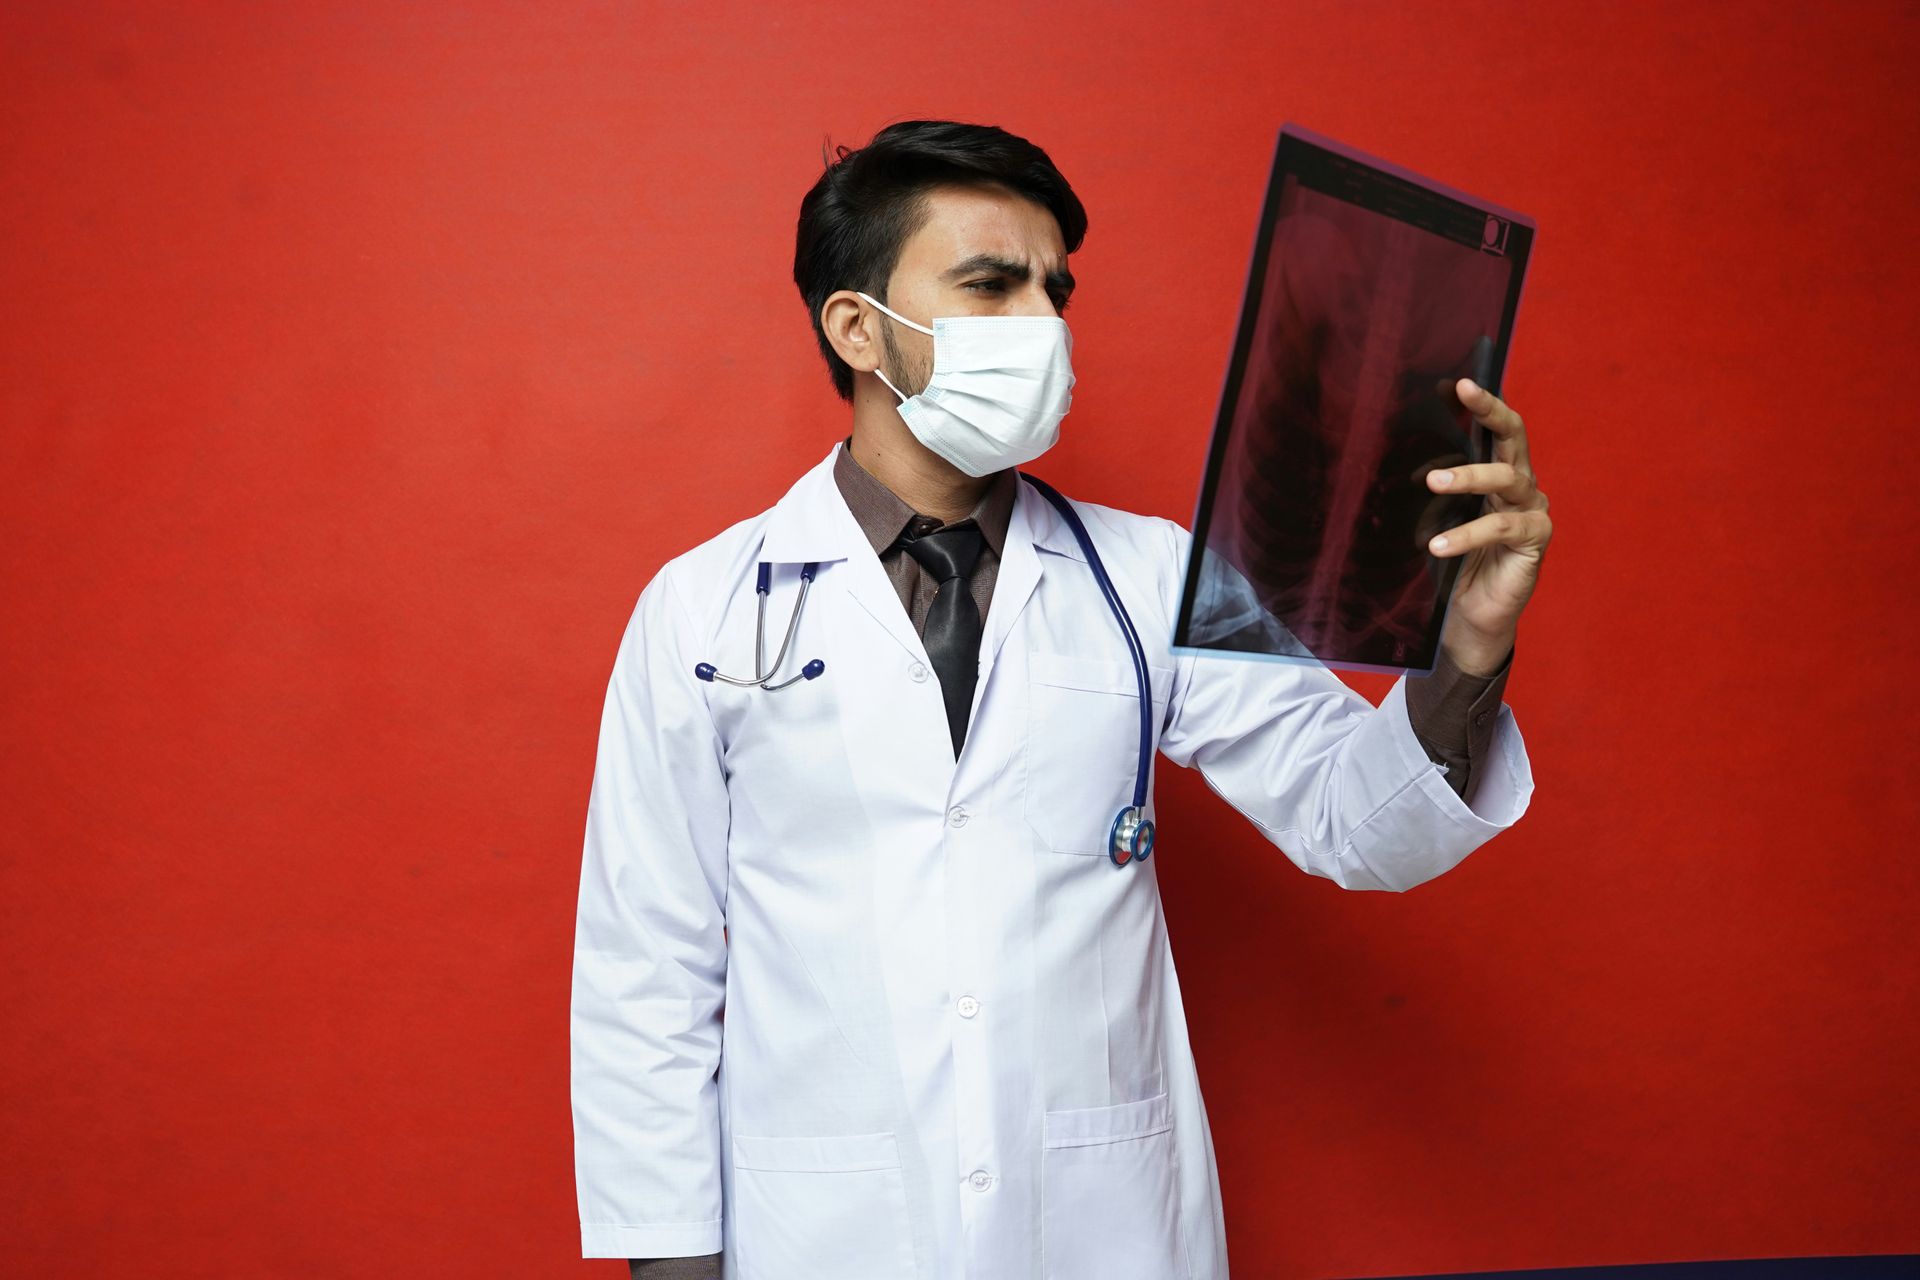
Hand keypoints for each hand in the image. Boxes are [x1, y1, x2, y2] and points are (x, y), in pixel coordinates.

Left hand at [1424, 378, 1551, 674]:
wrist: (1468, 615)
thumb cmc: (1450, 563)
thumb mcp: (1433, 518)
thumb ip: (1430, 490)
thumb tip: (1393, 460)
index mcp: (1497, 473)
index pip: (1494, 429)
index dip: (1480, 403)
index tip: (1453, 383)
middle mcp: (1520, 485)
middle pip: (1514, 436)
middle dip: (1490, 410)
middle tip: (1465, 392)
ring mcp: (1532, 511)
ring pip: (1507, 480)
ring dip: (1469, 477)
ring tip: (1432, 482)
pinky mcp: (1536, 540)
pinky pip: (1503, 528)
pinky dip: (1468, 534)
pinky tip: (1439, 545)